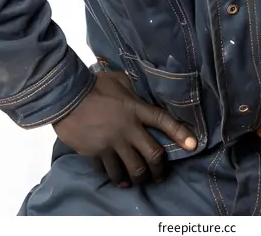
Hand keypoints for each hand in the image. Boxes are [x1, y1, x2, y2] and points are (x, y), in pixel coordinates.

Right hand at [53, 71, 196, 186]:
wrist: (67, 97)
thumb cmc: (94, 85)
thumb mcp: (118, 79)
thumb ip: (132, 87)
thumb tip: (140, 88)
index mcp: (136, 109)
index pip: (163, 121)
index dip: (180, 133)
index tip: (193, 145)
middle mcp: (128, 129)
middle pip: (152, 155)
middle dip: (160, 169)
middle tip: (160, 174)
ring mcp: (113, 143)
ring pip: (133, 169)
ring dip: (139, 178)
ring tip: (139, 180)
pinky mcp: (98, 153)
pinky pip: (111, 171)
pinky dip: (116, 177)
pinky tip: (118, 179)